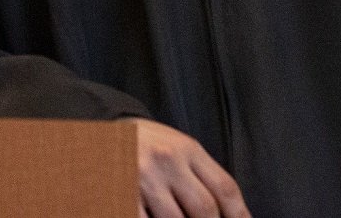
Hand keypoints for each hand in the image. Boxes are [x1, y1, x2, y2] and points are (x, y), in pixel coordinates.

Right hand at [132, 118, 250, 217]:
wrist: (101, 130)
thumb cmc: (146, 144)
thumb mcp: (177, 147)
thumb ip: (200, 175)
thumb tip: (227, 213)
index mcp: (186, 148)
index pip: (224, 188)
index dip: (240, 216)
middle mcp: (167, 161)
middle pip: (205, 208)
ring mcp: (143, 178)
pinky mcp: (122, 193)